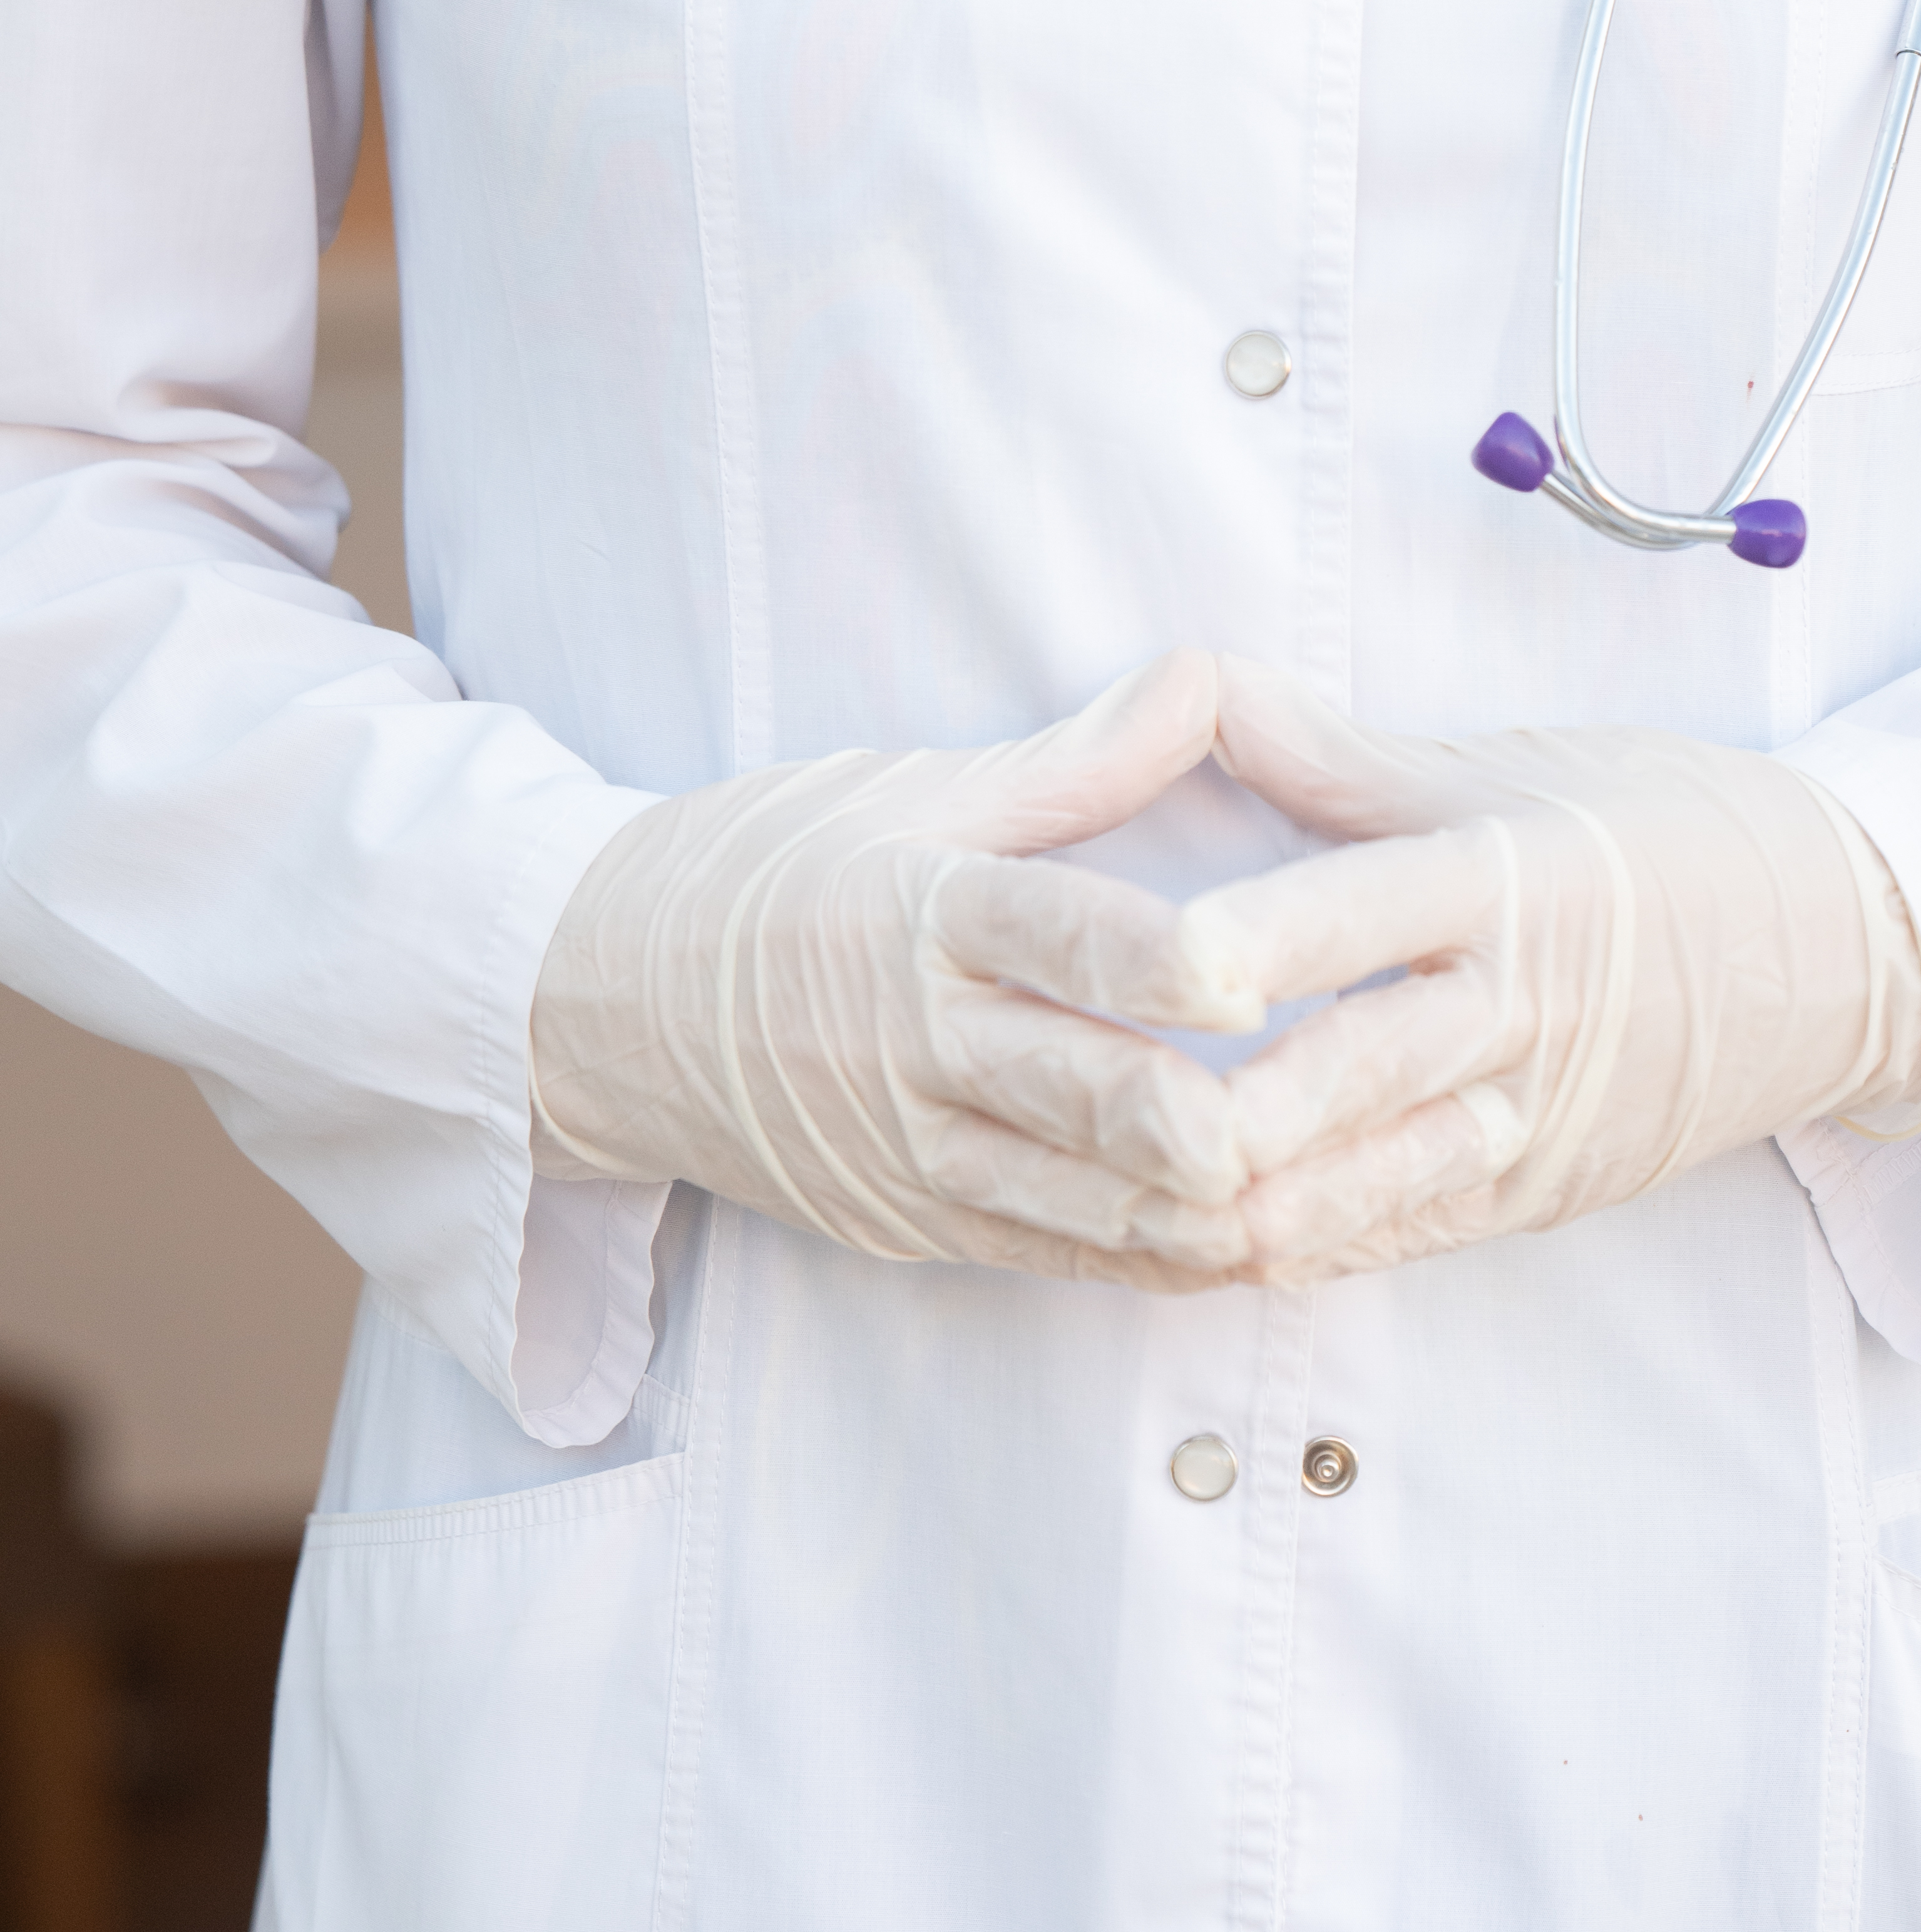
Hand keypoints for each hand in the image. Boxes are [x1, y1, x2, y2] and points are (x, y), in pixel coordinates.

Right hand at [530, 653, 1263, 1288]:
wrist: (595, 1001)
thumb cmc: (766, 869)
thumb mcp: (908, 790)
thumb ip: (1074, 758)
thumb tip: (1205, 674)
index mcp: (917, 913)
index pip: (1050, 934)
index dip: (1152, 960)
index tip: (1244, 972)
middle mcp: (912, 1043)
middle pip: (1077, 1093)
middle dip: (1195, 1119)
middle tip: (1312, 1119)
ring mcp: (907, 1149)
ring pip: (1075, 1202)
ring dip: (1196, 1209)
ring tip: (1315, 1193)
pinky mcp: (908, 1222)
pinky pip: (1046, 1254)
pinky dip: (1148, 1258)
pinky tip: (1242, 1244)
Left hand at [1188, 660, 1920, 1281]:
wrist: (1846, 944)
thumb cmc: (1668, 828)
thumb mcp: (1508, 768)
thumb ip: (1337, 754)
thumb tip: (1195, 682)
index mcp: (1510, 881)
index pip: (1370, 912)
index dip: (1271, 939)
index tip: (1178, 959)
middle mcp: (1523, 1008)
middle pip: (1367, 1070)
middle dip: (1243, 1114)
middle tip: (1120, 1130)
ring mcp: (1537, 1116)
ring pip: (1386, 1177)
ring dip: (1264, 1204)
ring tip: (1141, 1213)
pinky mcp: (1544, 1190)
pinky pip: (1415, 1229)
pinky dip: (1319, 1244)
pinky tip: (1220, 1251)